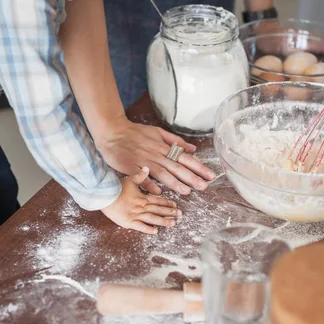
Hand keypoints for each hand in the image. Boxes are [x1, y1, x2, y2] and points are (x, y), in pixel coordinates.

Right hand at [97, 117, 215, 194]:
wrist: (113, 131)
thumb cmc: (135, 132)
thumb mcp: (158, 132)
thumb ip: (176, 141)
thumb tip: (193, 149)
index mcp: (163, 147)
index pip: (185, 158)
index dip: (199, 167)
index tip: (210, 175)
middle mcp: (156, 155)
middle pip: (177, 167)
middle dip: (192, 177)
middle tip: (204, 186)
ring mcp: (144, 161)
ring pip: (162, 173)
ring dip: (175, 182)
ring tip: (187, 191)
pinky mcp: (130, 166)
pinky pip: (141, 177)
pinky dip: (149, 184)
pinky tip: (158, 192)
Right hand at [102, 167, 181, 233]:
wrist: (105, 196)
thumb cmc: (116, 187)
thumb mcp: (129, 179)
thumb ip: (140, 175)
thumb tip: (146, 167)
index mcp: (142, 197)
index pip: (158, 201)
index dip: (167, 203)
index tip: (175, 205)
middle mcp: (141, 207)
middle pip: (158, 210)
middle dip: (170, 212)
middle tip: (180, 215)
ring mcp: (136, 215)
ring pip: (153, 219)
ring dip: (163, 221)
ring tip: (173, 223)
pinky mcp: (129, 222)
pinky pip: (141, 227)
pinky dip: (149, 229)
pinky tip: (156, 231)